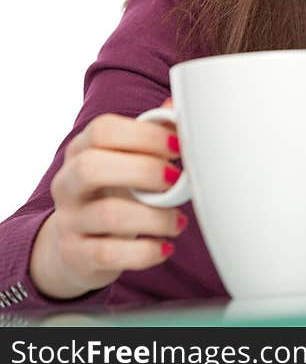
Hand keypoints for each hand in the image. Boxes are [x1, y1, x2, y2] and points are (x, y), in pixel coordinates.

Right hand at [29, 98, 187, 299]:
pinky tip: (165, 246)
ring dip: (156, 217)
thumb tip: (175, 108)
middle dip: (144, 171)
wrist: (80, 247)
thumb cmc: (117, 193)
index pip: (102, 130)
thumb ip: (153, 136)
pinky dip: (145, 252)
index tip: (178, 147)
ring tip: (179, 221)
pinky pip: (110, 254)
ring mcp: (69, 220)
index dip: (145, 135)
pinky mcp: (77, 255)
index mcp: (82, 150)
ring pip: (108, 214)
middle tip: (175, 180)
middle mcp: (68, 183)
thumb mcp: (130, 162)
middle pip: (91, 167)